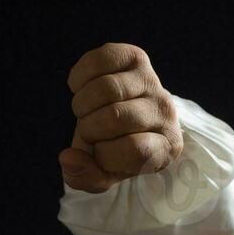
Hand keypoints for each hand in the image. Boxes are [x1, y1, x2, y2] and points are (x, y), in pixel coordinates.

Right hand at [60, 43, 183, 192]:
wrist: (120, 120)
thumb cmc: (112, 150)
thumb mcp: (102, 173)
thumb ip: (85, 177)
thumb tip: (67, 157)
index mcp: (166, 148)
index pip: (135, 150)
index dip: (105, 155)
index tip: (101, 154)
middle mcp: (166, 112)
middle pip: (116, 117)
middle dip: (89, 128)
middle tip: (88, 131)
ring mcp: (152, 81)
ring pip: (106, 88)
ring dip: (81, 104)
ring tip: (84, 111)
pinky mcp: (135, 57)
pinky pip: (99, 61)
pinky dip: (79, 78)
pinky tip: (81, 89)